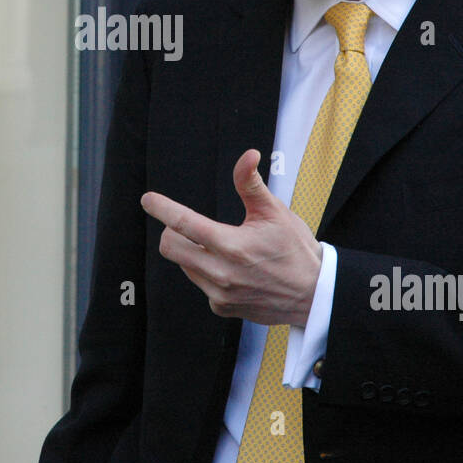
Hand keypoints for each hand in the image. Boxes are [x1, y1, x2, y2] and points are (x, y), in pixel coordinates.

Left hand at [143, 148, 322, 325]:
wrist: (314, 294)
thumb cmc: (296, 249)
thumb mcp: (275, 212)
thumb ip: (251, 184)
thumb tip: (248, 155)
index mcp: (232, 245)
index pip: (184, 223)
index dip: (162, 208)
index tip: (148, 199)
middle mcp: (221, 273)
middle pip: (170, 247)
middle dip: (173, 232)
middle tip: (190, 226)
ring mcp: (220, 293)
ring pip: (184, 265)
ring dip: (192, 252)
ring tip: (222, 248)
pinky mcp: (222, 307)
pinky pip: (200, 283)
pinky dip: (207, 272)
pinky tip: (232, 270)